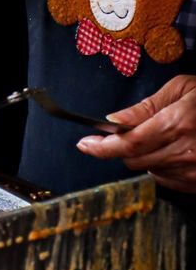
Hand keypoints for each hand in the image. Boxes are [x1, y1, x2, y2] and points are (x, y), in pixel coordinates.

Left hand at [77, 75, 195, 190]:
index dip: (100, 146)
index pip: (126, 143)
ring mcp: (193, 171)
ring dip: (144, 155)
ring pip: (148, 170)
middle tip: (124, 133)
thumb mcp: (181, 90)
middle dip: (121, 147)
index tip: (84, 144)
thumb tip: (114, 119)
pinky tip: (173, 150)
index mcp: (175, 125)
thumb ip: (145, 107)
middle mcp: (183, 152)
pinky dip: (161, 166)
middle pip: (132, 160)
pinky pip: (167, 180)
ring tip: (162, 135)